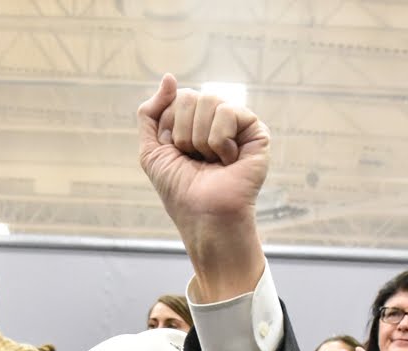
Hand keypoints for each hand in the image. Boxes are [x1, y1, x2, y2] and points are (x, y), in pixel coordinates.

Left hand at [136, 74, 268, 279]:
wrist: (203, 216)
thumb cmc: (179, 190)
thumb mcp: (151, 150)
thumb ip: (151, 112)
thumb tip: (170, 77)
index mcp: (194, 121)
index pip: (176, 99)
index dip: (169, 129)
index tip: (177, 154)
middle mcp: (216, 119)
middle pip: (190, 97)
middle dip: (183, 133)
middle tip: (195, 160)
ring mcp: (237, 124)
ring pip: (208, 101)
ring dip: (200, 140)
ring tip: (211, 162)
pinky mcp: (256, 132)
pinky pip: (229, 112)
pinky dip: (220, 141)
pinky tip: (228, 161)